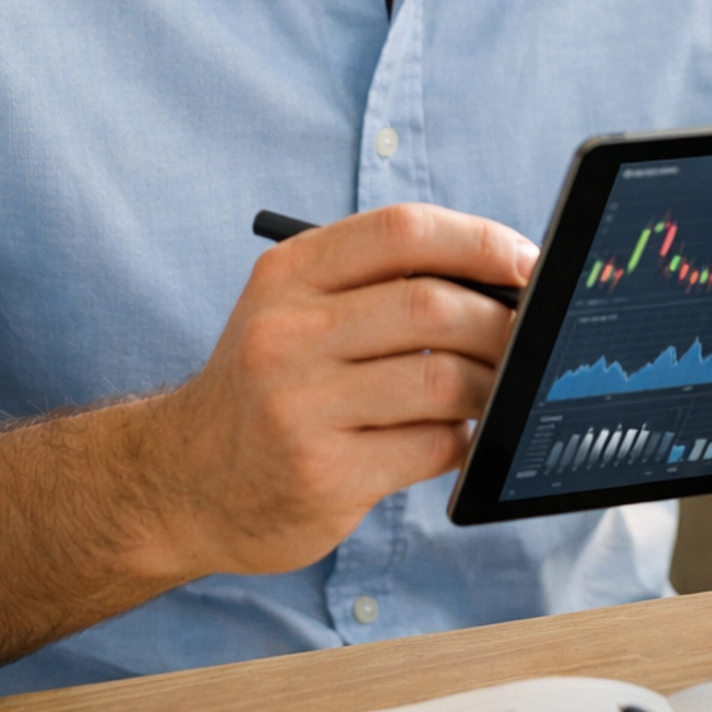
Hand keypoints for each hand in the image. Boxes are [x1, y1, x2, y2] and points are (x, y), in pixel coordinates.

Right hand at [141, 204, 535, 579]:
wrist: (184, 481)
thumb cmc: (270, 385)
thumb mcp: (296, 312)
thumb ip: (380, 287)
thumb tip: (505, 281)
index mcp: (287, 275)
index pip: (401, 231)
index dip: (478, 240)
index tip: (525, 261)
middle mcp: (285, 334)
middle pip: (431, 307)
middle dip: (499, 322)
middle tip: (527, 337)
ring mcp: (299, 407)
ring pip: (441, 380)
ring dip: (489, 385)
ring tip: (493, 390)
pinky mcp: (322, 475)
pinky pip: (430, 445)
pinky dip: (461, 437)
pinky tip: (454, 435)